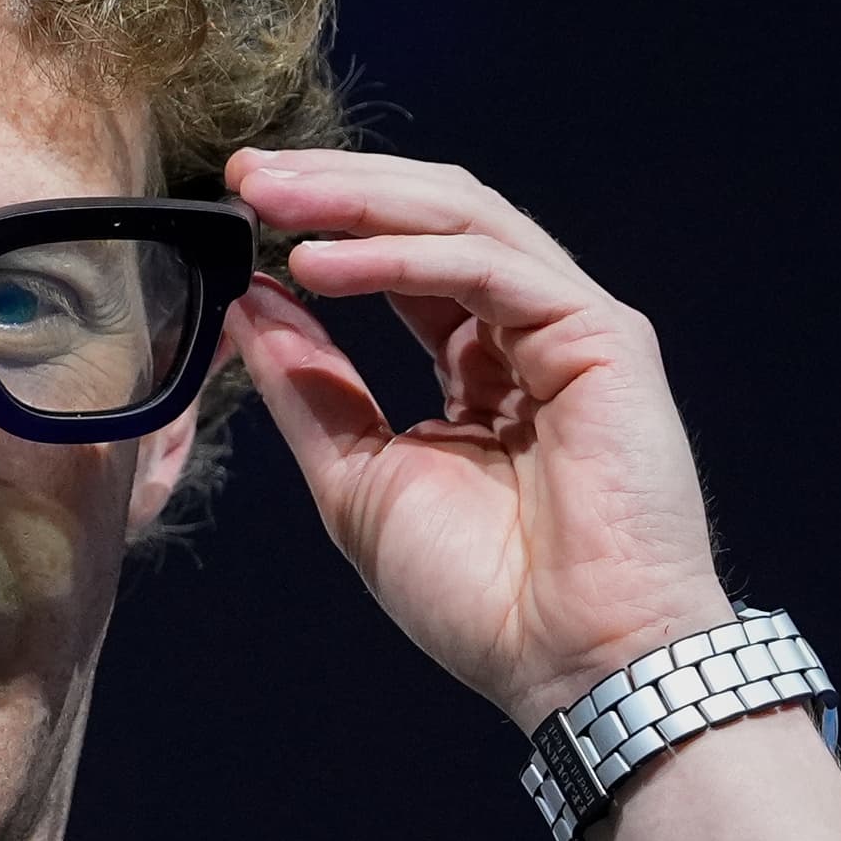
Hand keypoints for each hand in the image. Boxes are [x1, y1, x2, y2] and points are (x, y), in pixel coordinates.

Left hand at [221, 147, 730, 729]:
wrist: (567, 666)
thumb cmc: (477, 591)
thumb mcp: (356, 472)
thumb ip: (308, 383)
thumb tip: (246, 301)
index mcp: (476, 360)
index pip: (399, 253)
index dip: (324, 218)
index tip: (239, 201)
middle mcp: (524, 328)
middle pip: (430, 214)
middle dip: (333, 186)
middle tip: (246, 175)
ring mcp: (567, 326)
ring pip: (461, 218)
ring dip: (356, 201)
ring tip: (268, 199)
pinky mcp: (601, 337)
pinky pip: (487, 269)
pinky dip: (398, 257)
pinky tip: (322, 265)